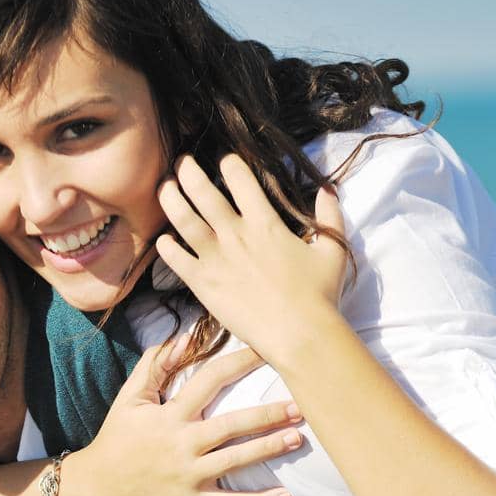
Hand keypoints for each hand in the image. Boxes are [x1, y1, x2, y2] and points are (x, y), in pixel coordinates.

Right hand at [62, 339, 302, 495]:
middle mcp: (182, 444)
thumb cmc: (115, 441)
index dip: (240, 362)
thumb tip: (181, 338)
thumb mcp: (128, 399)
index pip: (210, 380)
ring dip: (269, 449)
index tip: (268, 349)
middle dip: (268, 413)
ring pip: (236, 461)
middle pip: (233, 424)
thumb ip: (154, 366)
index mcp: (170, 415)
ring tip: (299, 438)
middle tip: (302, 404)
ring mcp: (188, 476)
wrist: (94, 490)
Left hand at [156, 153, 347, 370]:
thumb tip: (328, 189)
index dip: (230, 163)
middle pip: (204, 191)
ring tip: (164, 187)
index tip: (224, 161)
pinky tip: (163, 240)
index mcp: (265, 222)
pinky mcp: (204, 285)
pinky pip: (177, 260)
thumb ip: (329, 215)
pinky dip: (167, 247)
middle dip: (189, 171)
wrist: (300, 334)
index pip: (240, 178)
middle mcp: (236, 234)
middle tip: (181, 162)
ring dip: (170, 199)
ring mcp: (217, 259)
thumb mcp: (332, 250)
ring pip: (184, 219)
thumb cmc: (319, 295)